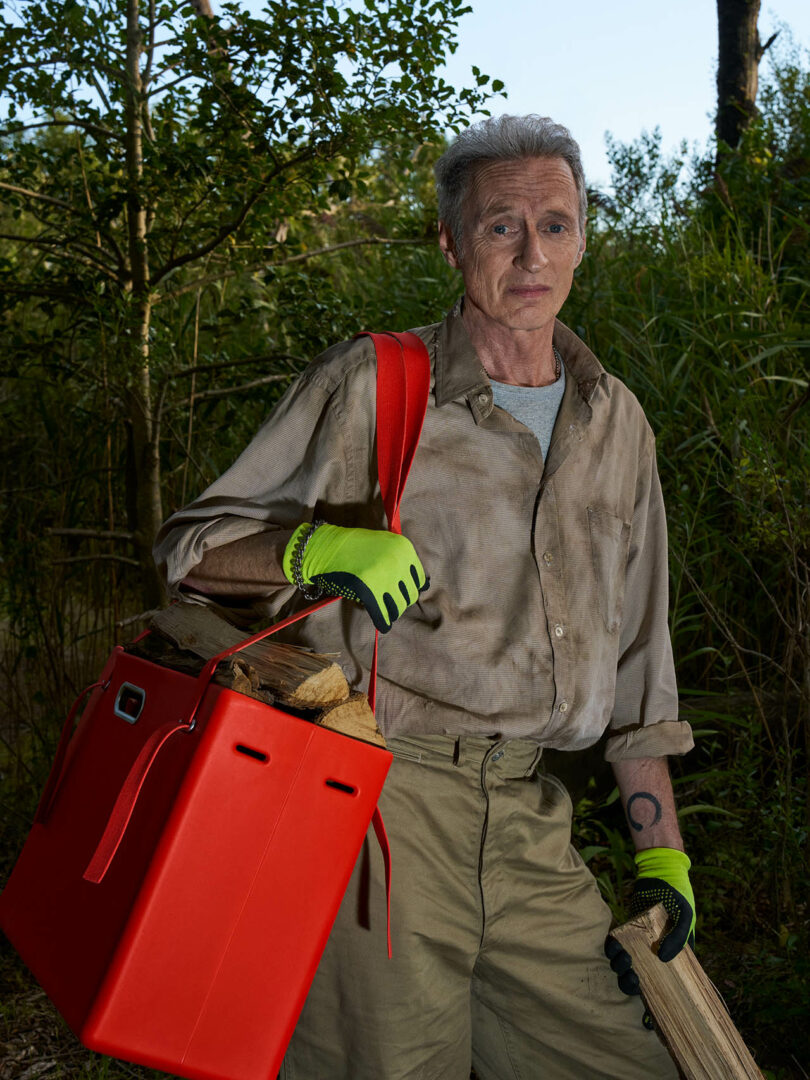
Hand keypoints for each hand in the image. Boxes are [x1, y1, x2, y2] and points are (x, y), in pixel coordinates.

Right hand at [283, 522, 428, 632]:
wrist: (325, 547)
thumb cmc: (353, 546)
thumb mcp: (383, 544)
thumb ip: (402, 560)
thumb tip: (423, 585)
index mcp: (405, 549)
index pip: (419, 579)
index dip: (410, 589)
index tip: (402, 593)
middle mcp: (399, 562)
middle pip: (410, 595)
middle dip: (401, 602)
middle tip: (391, 604)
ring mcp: (384, 577)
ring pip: (398, 607)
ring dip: (392, 612)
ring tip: (386, 612)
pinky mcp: (370, 591)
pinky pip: (382, 614)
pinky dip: (383, 623)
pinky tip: (383, 626)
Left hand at [605, 847, 694, 1010]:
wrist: (659, 873)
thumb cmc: (678, 896)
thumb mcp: (685, 916)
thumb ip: (679, 938)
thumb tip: (664, 959)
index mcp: (673, 958)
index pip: (665, 986)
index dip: (654, 1001)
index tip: (647, 1012)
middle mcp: (654, 953)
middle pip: (640, 980)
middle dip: (632, 984)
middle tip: (631, 978)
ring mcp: (639, 942)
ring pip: (625, 965)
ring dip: (620, 967)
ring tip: (621, 960)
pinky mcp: (626, 930)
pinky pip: (616, 945)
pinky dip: (612, 949)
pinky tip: (612, 947)